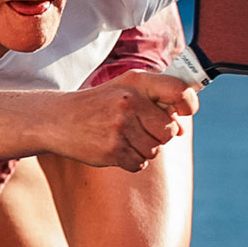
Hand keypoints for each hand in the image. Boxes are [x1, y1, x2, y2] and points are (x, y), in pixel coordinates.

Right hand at [50, 71, 199, 171]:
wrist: (58, 119)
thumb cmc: (100, 105)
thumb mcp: (126, 91)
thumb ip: (157, 104)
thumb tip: (181, 130)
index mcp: (136, 82)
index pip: (178, 90)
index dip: (189, 103)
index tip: (185, 111)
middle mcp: (129, 102)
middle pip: (168, 131)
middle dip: (159, 135)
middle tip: (138, 129)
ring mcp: (120, 126)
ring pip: (155, 151)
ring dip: (143, 150)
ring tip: (122, 137)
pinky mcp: (112, 149)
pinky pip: (140, 164)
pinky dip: (131, 161)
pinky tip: (115, 147)